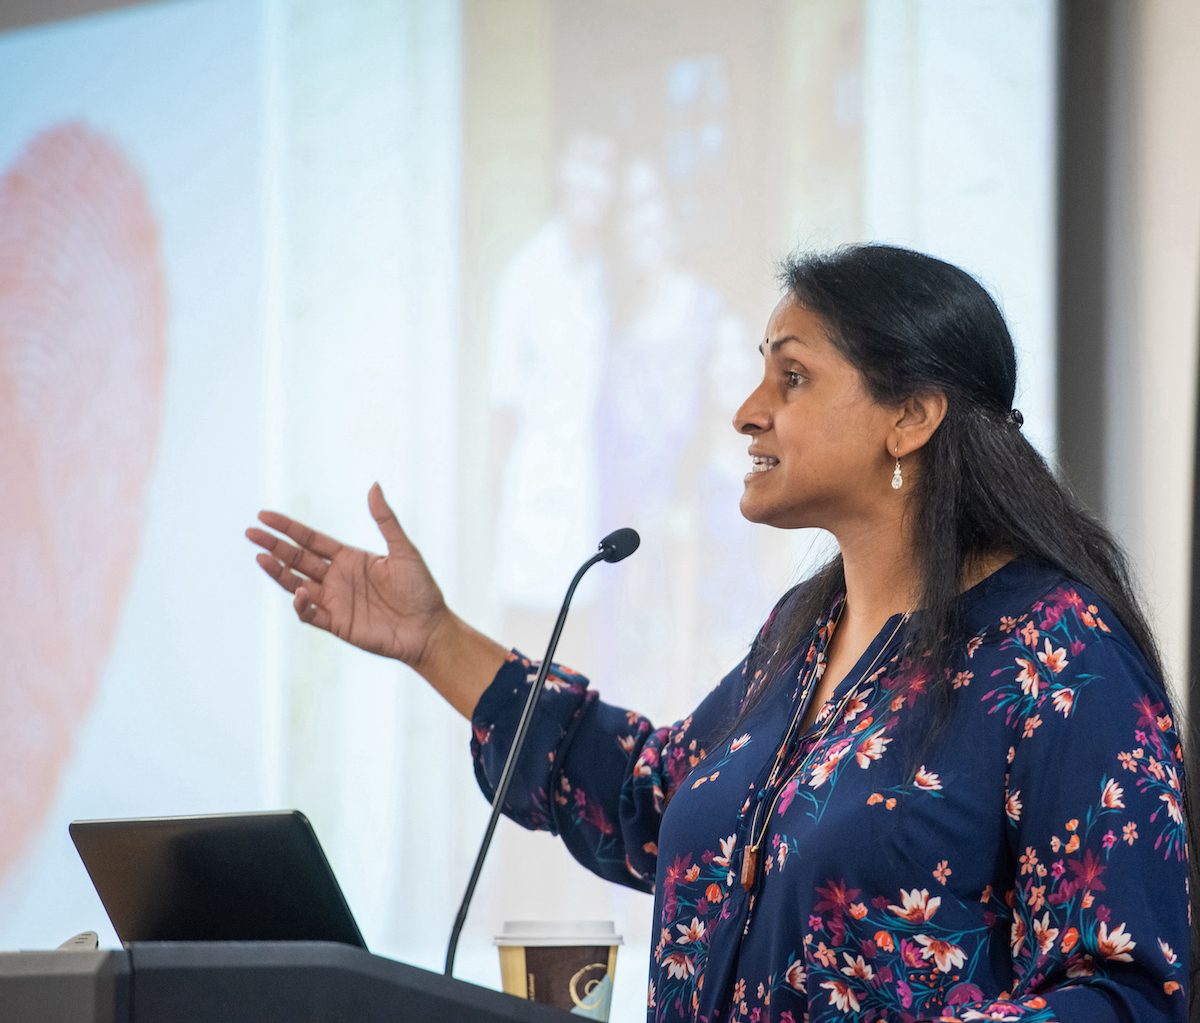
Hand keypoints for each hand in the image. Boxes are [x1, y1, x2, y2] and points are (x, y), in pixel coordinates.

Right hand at [247, 483, 447, 668]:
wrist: (430, 628)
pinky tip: (299, 591)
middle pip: (297, 558)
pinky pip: (311, 614)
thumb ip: (385, 520)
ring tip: (260, 557)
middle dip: (274, 546)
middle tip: (251, 533)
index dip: (288, 528)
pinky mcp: (338, 624)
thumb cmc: (421, 589)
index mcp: (350, 558)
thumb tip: (374, 485)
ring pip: (296, 584)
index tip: (264, 516)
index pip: (310, 540)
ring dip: (278, 572)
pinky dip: (301, 605)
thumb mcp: (404, 550)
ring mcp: (335, 601)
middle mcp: (337, 578)